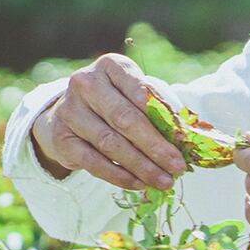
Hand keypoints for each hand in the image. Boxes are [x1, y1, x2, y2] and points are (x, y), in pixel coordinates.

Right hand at [31, 53, 187, 190]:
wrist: (67, 116)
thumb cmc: (114, 103)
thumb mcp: (135, 97)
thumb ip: (159, 110)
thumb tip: (189, 136)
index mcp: (111, 66)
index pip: (140, 91)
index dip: (164, 117)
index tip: (184, 140)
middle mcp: (86, 83)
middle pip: (125, 119)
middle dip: (155, 147)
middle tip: (178, 167)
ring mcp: (70, 110)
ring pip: (110, 143)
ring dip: (141, 166)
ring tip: (164, 181)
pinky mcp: (61, 138)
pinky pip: (93, 161)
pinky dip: (119, 175)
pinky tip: (139, 184)